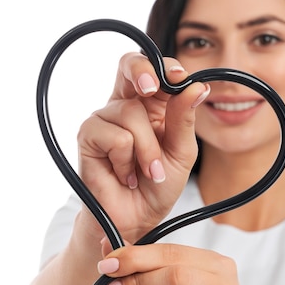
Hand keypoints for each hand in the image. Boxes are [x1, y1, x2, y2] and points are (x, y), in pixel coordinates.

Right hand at [77, 52, 209, 242]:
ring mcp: (104, 118)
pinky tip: (126, 176)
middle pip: (128, 65)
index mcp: (151, 103)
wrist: (137, 219)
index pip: (156, 70)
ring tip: (150, 172)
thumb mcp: (182, 151)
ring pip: (131, 113)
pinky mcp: (88, 136)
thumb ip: (185, 119)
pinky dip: (128, 162)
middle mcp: (125, 104)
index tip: (181, 77)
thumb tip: (196, 87)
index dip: (167, 67)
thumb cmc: (158, 184)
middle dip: (142, 70)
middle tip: (151, 86)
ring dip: (148, 150)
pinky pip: (116, 137)